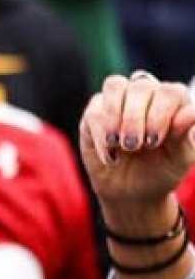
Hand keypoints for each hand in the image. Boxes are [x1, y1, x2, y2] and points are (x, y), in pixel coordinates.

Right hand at [80, 73, 194, 219]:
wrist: (133, 193)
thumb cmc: (162, 171)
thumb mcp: (179, 159)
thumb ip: (185, 135)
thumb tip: (191, 113)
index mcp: (173, 104)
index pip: (171, 91)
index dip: (163, 111)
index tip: (156, 141)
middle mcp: (147, 96)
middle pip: (141, 86)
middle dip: (137, 116)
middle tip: (138, 145)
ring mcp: (118, 101)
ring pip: (115, 86)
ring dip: (117, 116)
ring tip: (122, 145)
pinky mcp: (94, 113)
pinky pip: (94, 111)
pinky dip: (103, 136)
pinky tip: (111, 158)